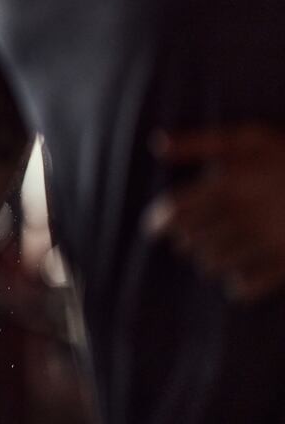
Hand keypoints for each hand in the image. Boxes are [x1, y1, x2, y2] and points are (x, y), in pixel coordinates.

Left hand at [147, 123, 284, 300]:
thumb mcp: (248, 138)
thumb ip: (199, 142)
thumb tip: (156, 143)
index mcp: (231, 183)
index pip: (176, 209)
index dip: (159, 222)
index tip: (153, 230)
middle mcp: (246, 213)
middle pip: (191, 240)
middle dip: (184, 241)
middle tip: (187, 241)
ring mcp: (270, 240)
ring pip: (213, 263)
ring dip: (207, 262)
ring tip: (210, 257)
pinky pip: (248, 285)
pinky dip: (237, 285)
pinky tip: (236, 278)